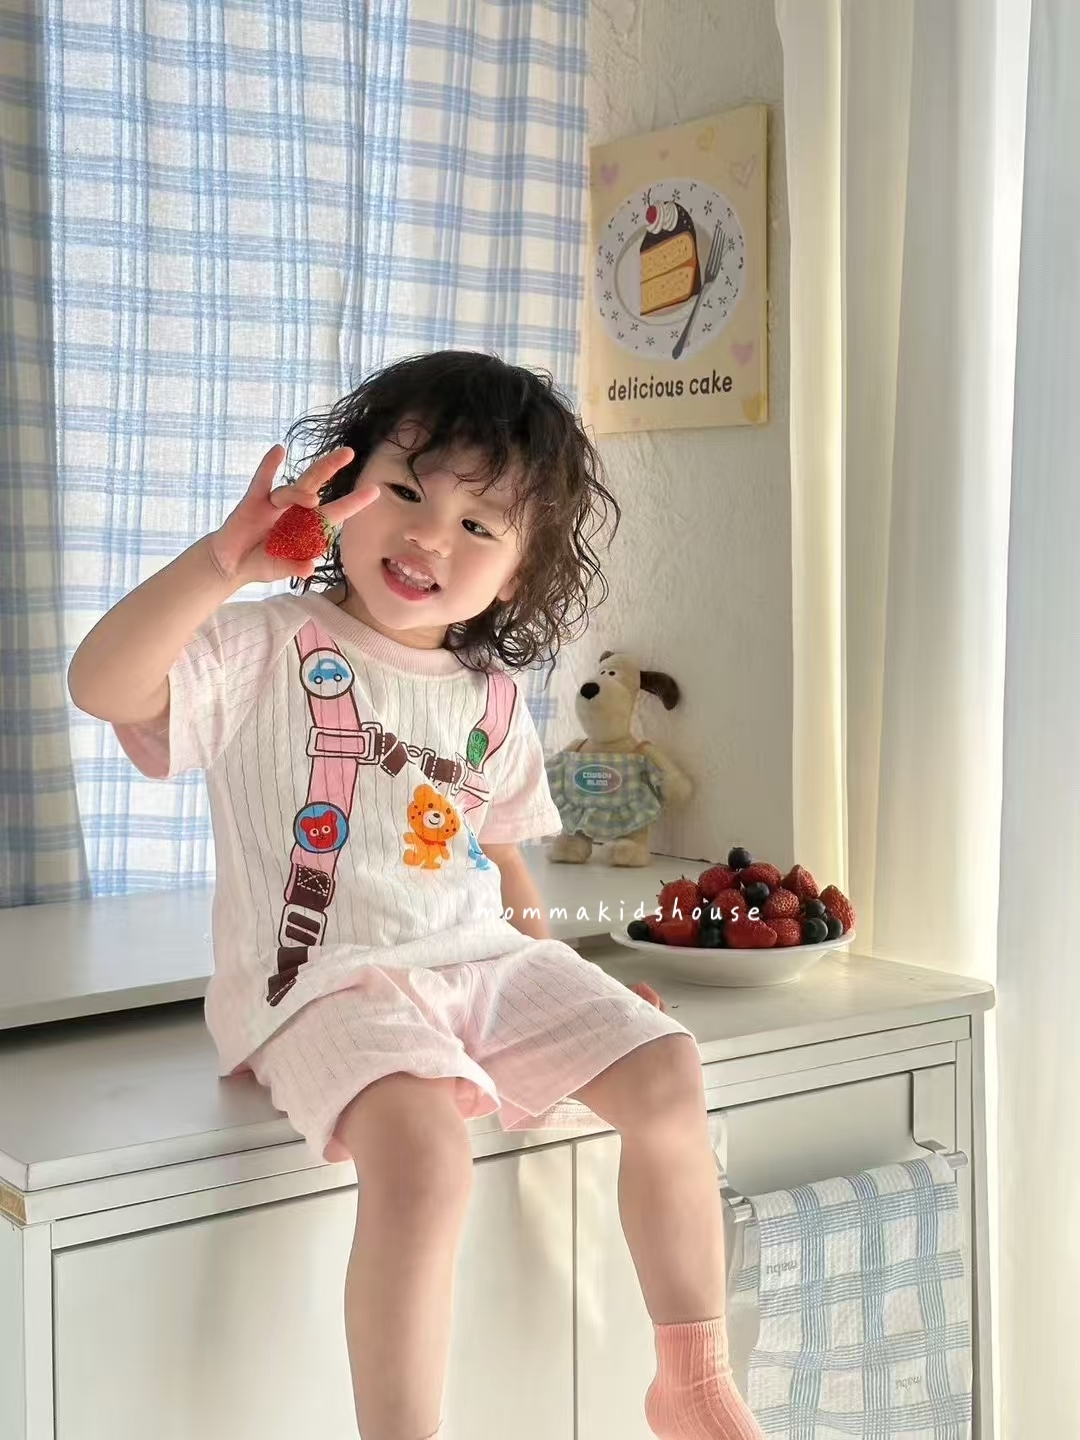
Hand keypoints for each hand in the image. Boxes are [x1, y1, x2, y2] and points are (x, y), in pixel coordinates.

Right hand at [206, 445, 377, 584]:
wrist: (230, 564)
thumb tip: (309, 568)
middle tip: (348, 452)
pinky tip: (279, 451)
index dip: (353, 502)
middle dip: (331, 467)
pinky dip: (269, 466)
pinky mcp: (252, 501)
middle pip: (315, 483)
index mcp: (306, 527)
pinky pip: (262, 481)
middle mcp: (293, 511)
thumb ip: (293, 568)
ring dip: (300, 494)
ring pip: (291, 491)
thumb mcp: (279, 569)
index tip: (375, 490)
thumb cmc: (260, 564)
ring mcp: (274, 504)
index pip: (334, 512)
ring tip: (313, 501)